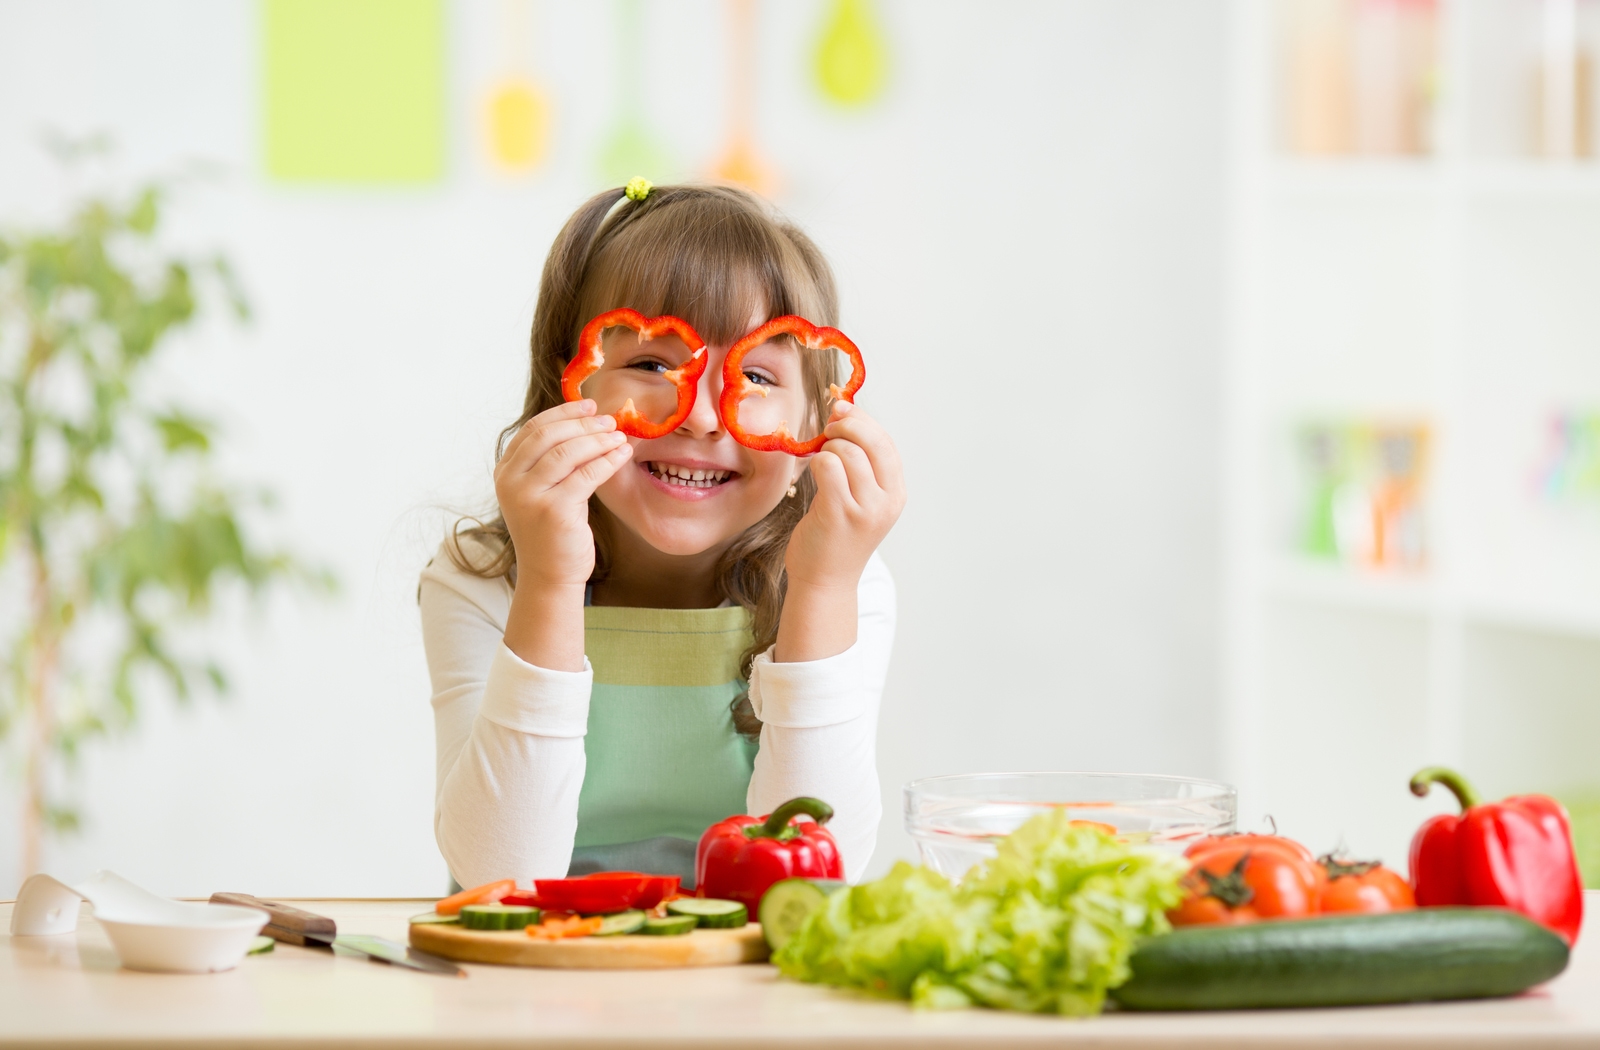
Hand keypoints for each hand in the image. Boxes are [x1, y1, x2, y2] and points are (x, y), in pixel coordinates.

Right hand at [495, 400, 632, 589]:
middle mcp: (511, 482)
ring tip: (620, 435)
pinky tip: (623, 454)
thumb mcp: (543, 490)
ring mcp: (529, 497)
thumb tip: (586, 421)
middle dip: (583, 424)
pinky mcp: (553, 511)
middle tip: (610, 420)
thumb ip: (552, 460)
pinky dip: (608, 460)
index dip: (564, 413)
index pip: (533, 429)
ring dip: (598, 440)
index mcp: (505, 472)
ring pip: (568, 452)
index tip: (589, 405)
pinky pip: (587, 475)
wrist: (549, 575)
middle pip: (549, 436)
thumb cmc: (552, 531)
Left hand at [785, 402, 904, 590]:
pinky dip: (817, 461)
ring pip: (847, 451)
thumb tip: (843, 412)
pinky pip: (827, 466)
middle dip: (845, 424)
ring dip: (827, 446)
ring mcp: (865, 509)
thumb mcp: (860, 499)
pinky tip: (813, 473)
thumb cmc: (836, 536)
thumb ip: (859, 462)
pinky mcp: (838, 514)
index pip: (886, 442)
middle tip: (827, 427)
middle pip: (871, 441)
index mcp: (895, 494)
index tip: (840, 408)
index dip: (863, 419)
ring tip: (819, 459)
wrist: (825, 582)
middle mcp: (886, 501)